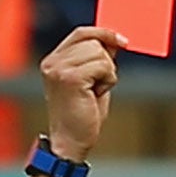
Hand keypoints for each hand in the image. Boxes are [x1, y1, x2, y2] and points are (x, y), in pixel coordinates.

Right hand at [39, 26, 125, 163]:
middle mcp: (53, 62)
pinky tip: (96, 95)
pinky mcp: (70, 78)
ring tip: (95, 92)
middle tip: (98, 86)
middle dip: (106, 63)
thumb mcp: (91, 82)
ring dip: (107, 74)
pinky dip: (108, 81)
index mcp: (53, 61)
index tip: (122, 40)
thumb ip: (97, 60)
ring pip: (100, 53)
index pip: (81, 33)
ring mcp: (59, 69)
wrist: (70, 143)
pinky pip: (103, 67)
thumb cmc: (82, 116)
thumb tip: (113, 40)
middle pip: (94, 42)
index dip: (103, 33)